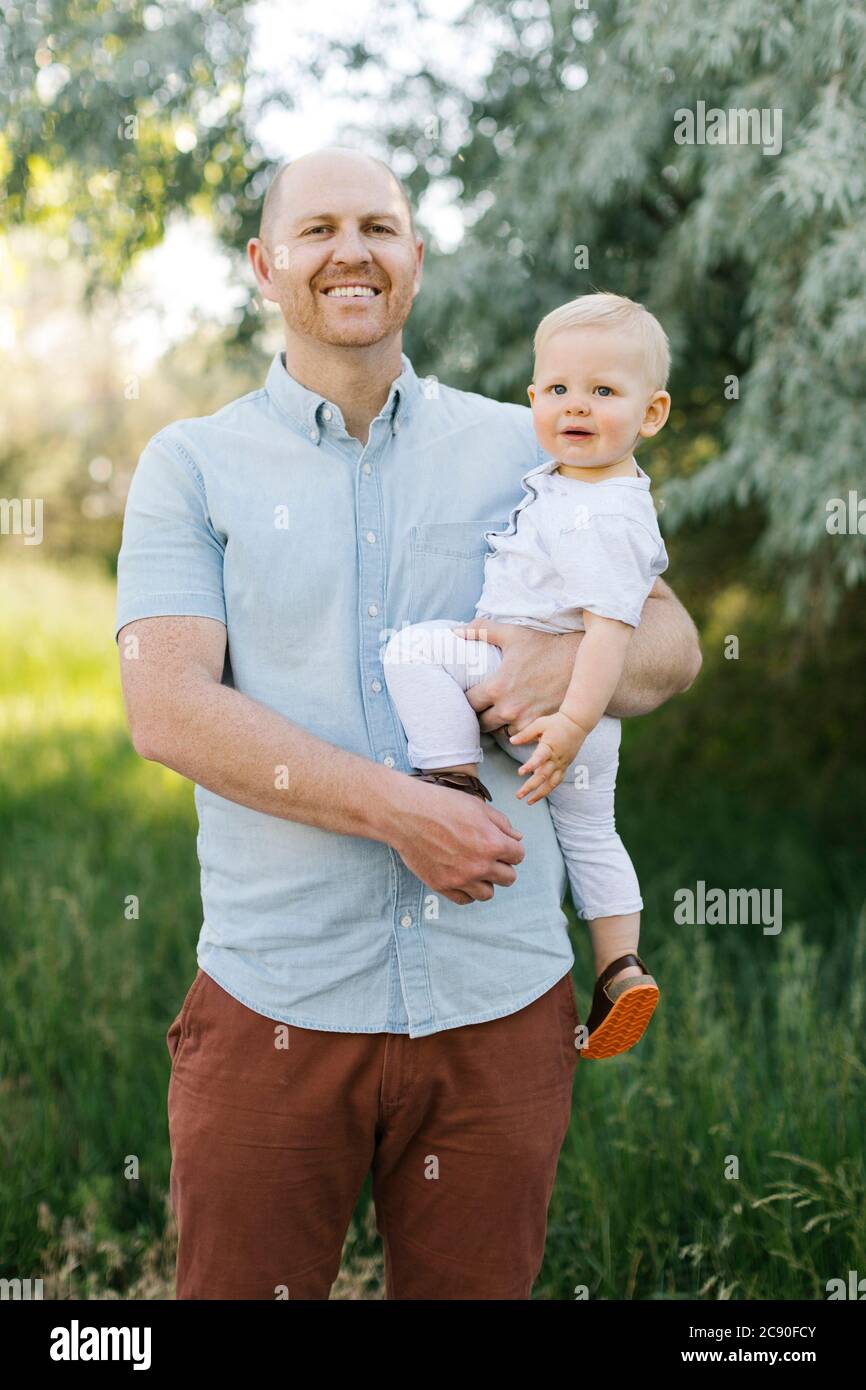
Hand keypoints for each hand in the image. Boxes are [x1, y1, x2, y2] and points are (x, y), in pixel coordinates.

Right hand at [390, 777, 524, 904]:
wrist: (406, 814)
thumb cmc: (442, 805)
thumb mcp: (477, 806)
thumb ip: (502, 824)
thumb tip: (517, 838)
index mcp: (493, 843)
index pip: (518, 856)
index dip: (512, 849)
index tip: (502, 845)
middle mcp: (480, 865)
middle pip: (508, 878)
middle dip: (503, 866)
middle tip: (490, 857)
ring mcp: (460, 878)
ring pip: (488, 893)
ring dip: (486, 881)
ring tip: (475, 868)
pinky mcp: (442, 886)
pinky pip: (465, 900)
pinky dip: (467, 891)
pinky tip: (462, 877)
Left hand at [450, 621, 581, 734]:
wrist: (578, 661)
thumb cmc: (544, 646)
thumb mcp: (512, 634)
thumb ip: (481, 630)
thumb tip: (455, 631)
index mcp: (497, 688)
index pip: (468, 703)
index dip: (467, 699)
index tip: (471, 694)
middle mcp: (509, 709)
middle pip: (481, 723)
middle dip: (479, 715)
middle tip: (483, 706)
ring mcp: (525, 721)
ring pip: (500, 732)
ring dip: (498, 724)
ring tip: (500, 713)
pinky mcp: (540, 727)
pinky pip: (520, 736)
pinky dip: (516, 729)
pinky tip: (517, 718)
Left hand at [508, 711, 586, 803]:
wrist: (577, 723)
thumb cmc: (557, 722)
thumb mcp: (539, 724)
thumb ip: (525, 734)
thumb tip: (511, 741)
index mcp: (549, 747)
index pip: (539, 758)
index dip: (530, 766)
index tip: (520, 772)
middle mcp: (556, 758)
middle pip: (543, 776)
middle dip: (530, 787)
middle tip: (518, 795)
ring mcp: (562, 763)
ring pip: (552, 783)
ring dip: (540, 794)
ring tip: (529, 802)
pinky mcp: (565, 765)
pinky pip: (558, 780)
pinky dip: (549, 788)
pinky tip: (541, 794)